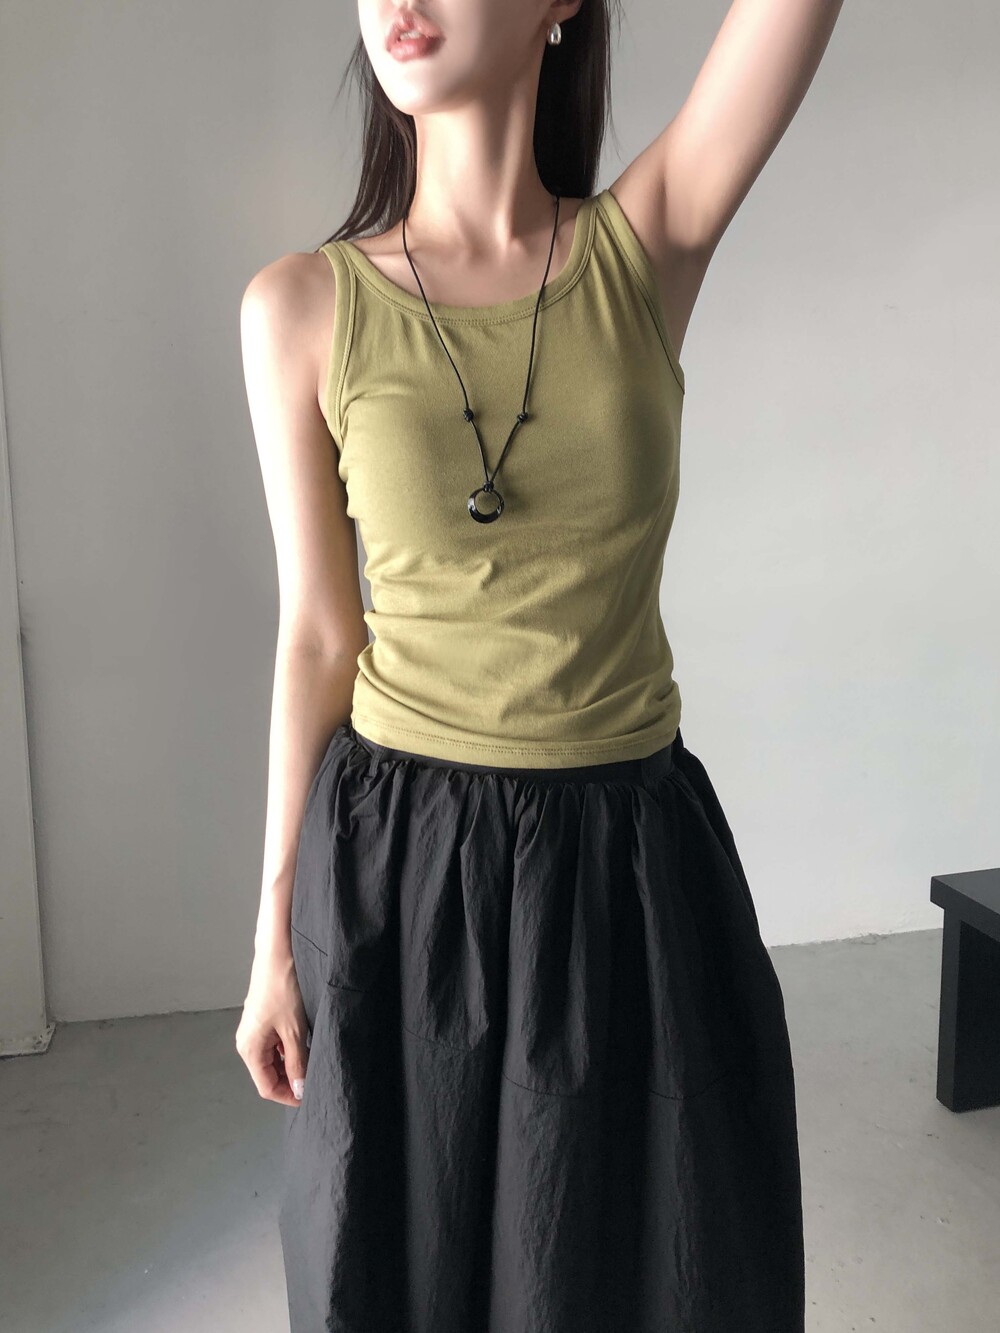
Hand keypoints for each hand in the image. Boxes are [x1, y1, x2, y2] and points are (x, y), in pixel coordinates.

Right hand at [235, 946, 308, 1107]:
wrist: (278, 953)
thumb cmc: (283, 989)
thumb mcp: (295, 1031)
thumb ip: (297, 1063)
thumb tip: (299, 1089)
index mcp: (249, 1049)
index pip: (267, 1087)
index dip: (289, 1096)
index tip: (310, 1096)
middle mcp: (247, 1042)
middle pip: (268, 1074)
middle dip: (291, 1081)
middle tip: (315, 1080)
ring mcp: (254, 1030)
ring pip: (273, 1059)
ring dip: (291, 1065)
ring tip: (313, 1062)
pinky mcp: (262, 1019)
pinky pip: (274, 1044)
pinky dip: (289, 1050)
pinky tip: (305, 1044)